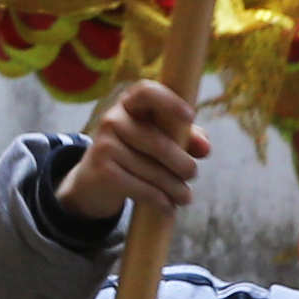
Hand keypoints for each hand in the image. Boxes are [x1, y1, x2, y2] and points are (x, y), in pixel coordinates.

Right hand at [55, 80, 207, 223]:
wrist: (94, 181)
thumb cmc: (135, 153)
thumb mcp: (160, 139)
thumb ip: (186, 137)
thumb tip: (205, 147)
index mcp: (130, 104)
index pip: (146, 91)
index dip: (170, 102)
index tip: (190, 116)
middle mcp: (113, 119)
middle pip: (158, 142)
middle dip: (182, 163)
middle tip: (192, 175)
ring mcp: (104, 144)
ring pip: (152, 169)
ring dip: (174, 188)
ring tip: (185, 197)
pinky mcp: (102, 170)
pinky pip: (141, 187)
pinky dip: (159, 200)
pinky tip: (168, 207)